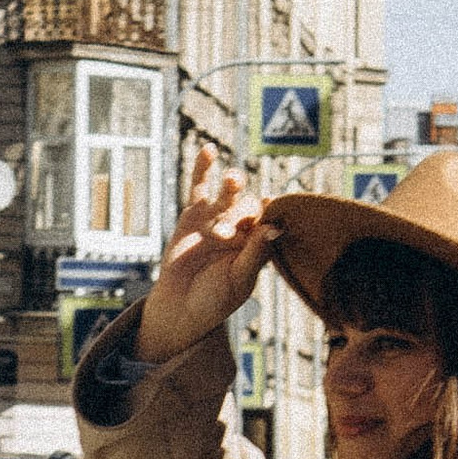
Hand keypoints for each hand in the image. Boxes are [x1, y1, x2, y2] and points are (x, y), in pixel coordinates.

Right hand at [136, 149, 279, 364]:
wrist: (180, 308)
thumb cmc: (215, 300)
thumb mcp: (239, 279)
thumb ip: (256, 253)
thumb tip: (275, 226)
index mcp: (258, 245)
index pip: (272, 220)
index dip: (276, 211)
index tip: (277, 205)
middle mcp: (240, 229)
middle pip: (249, 207)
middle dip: (240, 214)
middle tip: (225, 233)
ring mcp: (216, 220)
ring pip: (229, 194)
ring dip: (233, 184)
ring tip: (232, 180)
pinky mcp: (193, 215)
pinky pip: (200, 188)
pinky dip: (203, 169)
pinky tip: (209, 150)